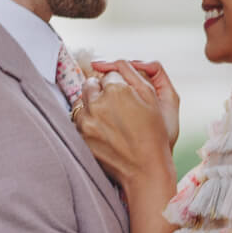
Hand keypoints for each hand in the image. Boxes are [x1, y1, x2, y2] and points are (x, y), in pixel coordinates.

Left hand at [73, 60, 175, 197]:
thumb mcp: (151, 97)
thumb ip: (131, 73)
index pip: (109, 74)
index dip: (119, 86)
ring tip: (110, 122)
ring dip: (92, 106)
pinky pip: (78, 120)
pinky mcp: (81, 136)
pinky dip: (88, 122)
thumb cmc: (153, 133)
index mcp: (117, 90)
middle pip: (90, 84)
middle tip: (117, 109)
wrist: (145, 169)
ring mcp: (87, 121)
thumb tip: (109, 63)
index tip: (127, 99)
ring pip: (82, 101)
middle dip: (101, 91)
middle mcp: (98, 103)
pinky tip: (104, 132)